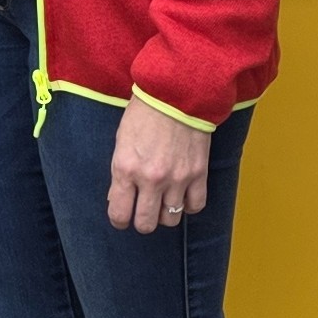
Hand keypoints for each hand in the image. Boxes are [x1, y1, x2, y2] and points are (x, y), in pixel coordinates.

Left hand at [108, 99, 209, 233]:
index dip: (119, 219)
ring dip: (164, 213)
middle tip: (142, 209)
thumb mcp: (121, 142)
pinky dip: (188, 205)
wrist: (176, 93)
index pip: (119, 214)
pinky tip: (182, 195)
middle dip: (141, 220)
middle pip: (145, 224)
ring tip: (162, 199)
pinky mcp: (199, 174)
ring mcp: (177, 179)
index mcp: (126, 169)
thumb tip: (118, 200)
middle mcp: (151, 179)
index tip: (122, 215)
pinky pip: (194, 207)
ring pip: (170, 220)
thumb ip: (120, 173)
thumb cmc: (144, 113)